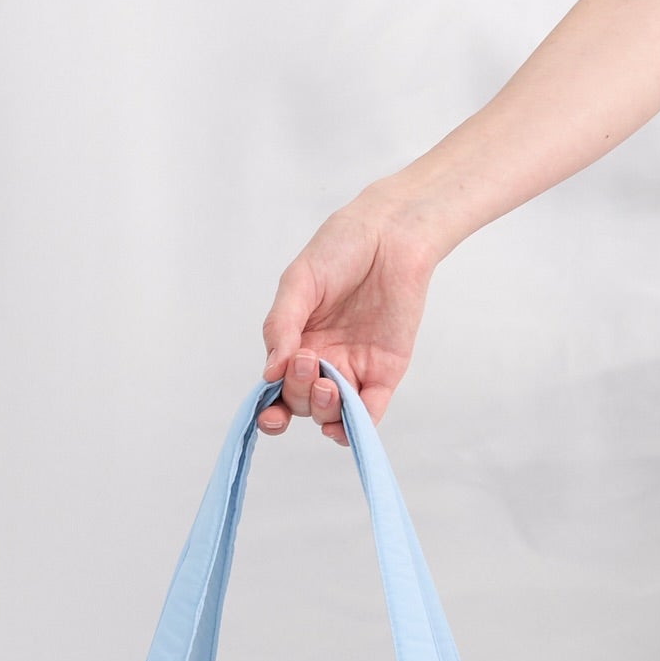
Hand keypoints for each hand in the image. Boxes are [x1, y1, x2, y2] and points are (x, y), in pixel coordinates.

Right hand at [259, 188, 437, 444]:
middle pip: (301, 402)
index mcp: (295, 343)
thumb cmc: (340, 249)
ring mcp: (353, 369)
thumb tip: (269, 375)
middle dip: (299, 392)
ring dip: (324, 410)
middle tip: (307, 359)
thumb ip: (281, 326)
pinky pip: (370, 411)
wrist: (390, 235)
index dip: (270, 410)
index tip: (269, 414)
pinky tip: (345, 424)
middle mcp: (322, 361)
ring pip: (333, 412)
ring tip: (327, 384)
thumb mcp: (299, 283)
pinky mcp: (384, 372)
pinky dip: (357, 425)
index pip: (278, 389)